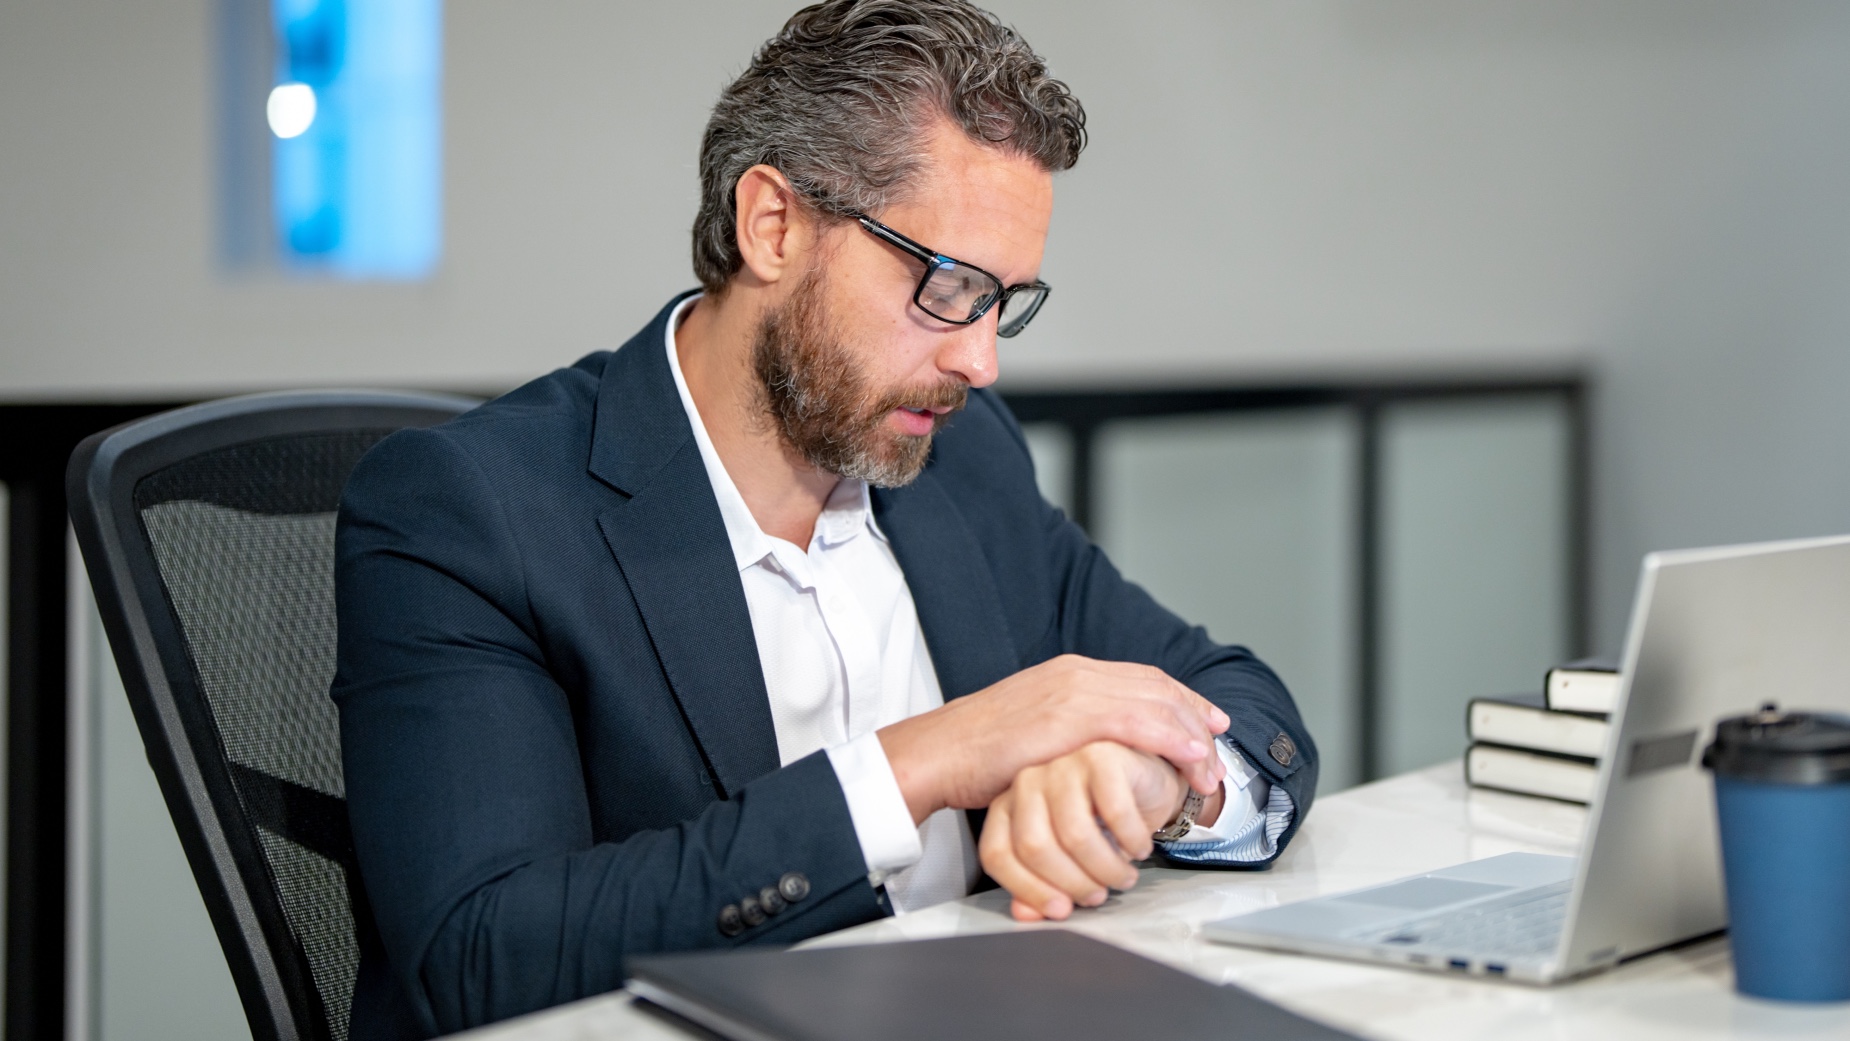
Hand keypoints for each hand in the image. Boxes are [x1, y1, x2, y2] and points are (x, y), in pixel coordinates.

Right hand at [877, 655, 1228, 823]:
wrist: (939, 752)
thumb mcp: (1031, 729)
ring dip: (1191, 735)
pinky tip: (1189, 756)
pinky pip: (1137, 722)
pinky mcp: (1069, 717)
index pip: (1141, 679)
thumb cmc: (977, 752)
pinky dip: (1171, 738)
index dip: (1181, 700)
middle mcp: (1076, 673)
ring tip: (1208, 767)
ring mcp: (1073, 692)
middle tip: (1219, 746)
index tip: (1206, 722)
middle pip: (1156, 687)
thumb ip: (1066, 730)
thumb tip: (1091, 752)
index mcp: (1068, 673)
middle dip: (1195, 716)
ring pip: (1155, 703)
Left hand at [979, 741, 1225, 921]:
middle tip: (1099, 895)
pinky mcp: (1101, 756)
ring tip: (1124, 877)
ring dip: (1107, 869)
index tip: (1061, 910)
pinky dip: (1133, 841)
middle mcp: (1028, 782)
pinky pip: (1114, 812)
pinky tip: (1140, 846)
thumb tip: (1026, 916)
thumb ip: (1040, 886)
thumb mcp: (1069, 861)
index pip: (998, 854)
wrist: (1145, 784)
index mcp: (1008, 806)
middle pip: (1034, 846)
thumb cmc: (1102, 823)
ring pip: (1075, 834)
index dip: (1029, 890)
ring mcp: (1063, 765)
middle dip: (1073, 884)